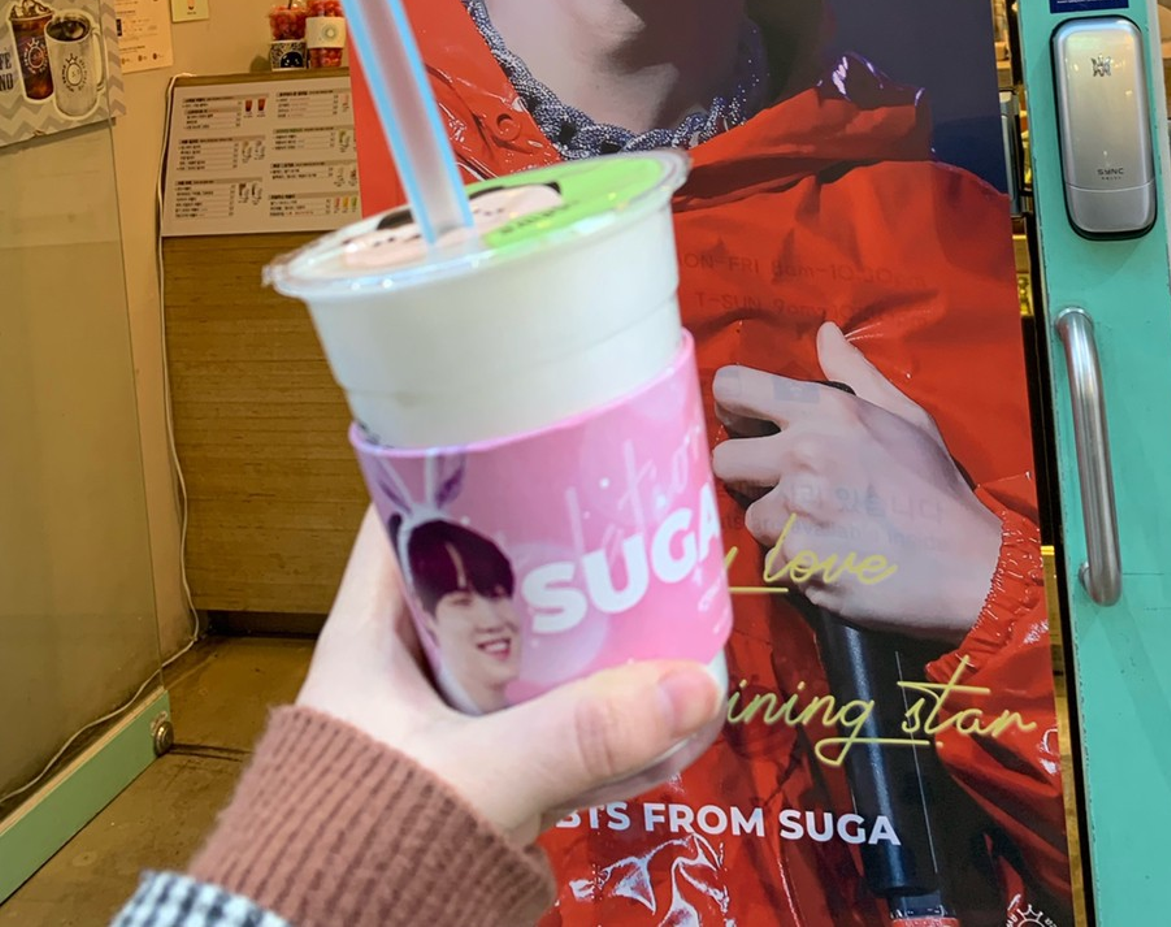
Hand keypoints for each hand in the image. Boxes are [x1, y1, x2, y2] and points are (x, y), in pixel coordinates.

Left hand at [299, 510, 723, 844]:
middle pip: (468, 584)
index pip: (398, 517)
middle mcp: (389, 670)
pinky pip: (519, 727)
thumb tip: (691, 684)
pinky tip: (627, 710)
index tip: (528, 445)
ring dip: (562, 640)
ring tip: (636, 605)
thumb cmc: (367, 837)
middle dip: (539, 560)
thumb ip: (581, 735)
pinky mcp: (452, 781)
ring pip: (501, 658)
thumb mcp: (479, 776)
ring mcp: (421, 727)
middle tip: (611, 528)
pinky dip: (567, 715)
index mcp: (365, 635)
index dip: (455, 473)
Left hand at [711, 322, 1002, 644]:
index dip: (732, 408)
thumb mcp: (904, 416)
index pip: (734, 388)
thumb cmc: (935, 487)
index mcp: (825, 409)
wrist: (966, 563)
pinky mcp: (798, 560)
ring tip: (825, 528)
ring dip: (779, 526)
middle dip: (748, 474)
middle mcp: (803, 453)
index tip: (746, 425)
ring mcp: (797, 509)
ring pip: (752, 516)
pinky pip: (774, 560)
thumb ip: (854, 374)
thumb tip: (824, 334)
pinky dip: (799, 564)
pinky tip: (835, 557)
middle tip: (781, 485)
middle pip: (725, 458)